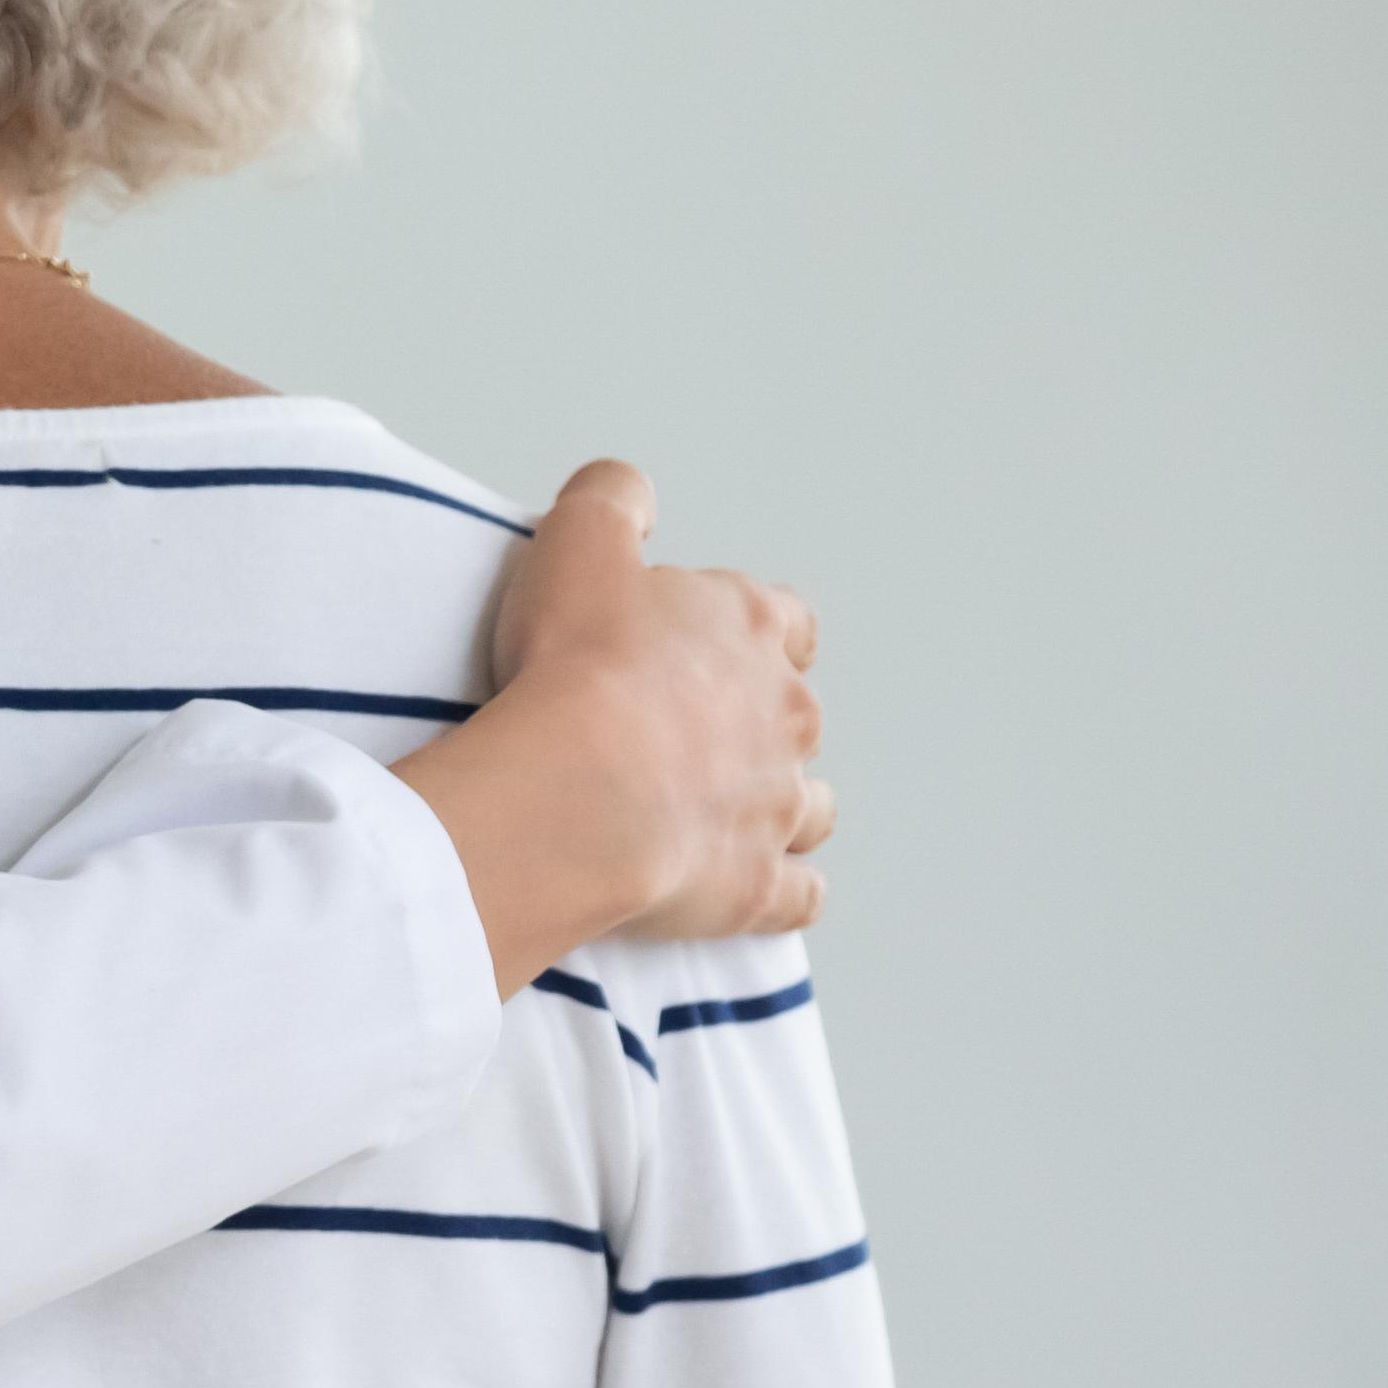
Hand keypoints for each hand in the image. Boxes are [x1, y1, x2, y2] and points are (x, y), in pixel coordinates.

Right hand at [388, 462, 830, 992]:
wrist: (575, 787)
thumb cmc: (575, 665)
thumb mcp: (578, 540)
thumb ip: (610, 499)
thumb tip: (631, 490)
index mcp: (751, 630)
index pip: (783, 622)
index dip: (749, 634)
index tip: (702, 650)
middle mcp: (784, 716)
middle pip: (797, 716)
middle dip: (756, 724)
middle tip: (683, 736)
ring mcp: (777, 807)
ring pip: (812, 807)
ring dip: (782, 808)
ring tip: (723, 815)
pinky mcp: (756, 887)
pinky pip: (799, 897)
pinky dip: (785, 894)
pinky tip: (755, 891)